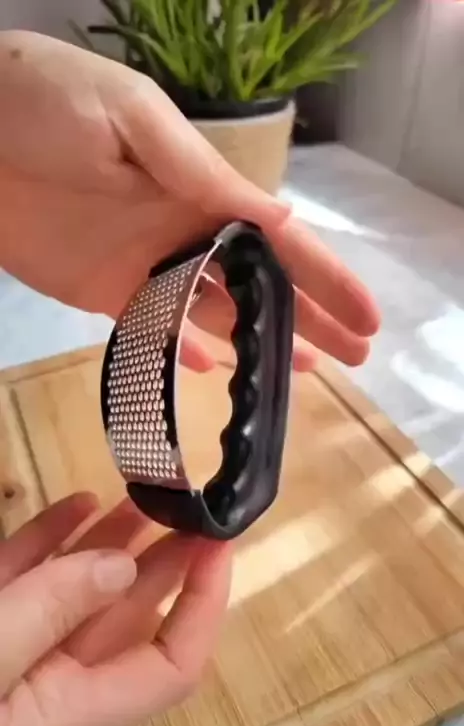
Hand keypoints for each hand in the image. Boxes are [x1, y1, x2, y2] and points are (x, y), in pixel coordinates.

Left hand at [0, 30, 379, 371]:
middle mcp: (186, 231)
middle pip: (262, 282)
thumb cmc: (46, 105)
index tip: (366, 318)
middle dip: (311, 316)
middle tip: (357, 355)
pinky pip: (156, 329)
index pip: (279, 240)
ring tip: (309, 371)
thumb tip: (281, 218)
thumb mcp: (130, 121)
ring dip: (263, 341)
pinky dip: (185, 351)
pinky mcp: (106, 293)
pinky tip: (215, 372)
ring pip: (219, 312)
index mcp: (201, 188)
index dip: (325, 279)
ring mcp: (148, 266)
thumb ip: (200, 171)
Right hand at [0, 493, 230, 725]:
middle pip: (128, 619)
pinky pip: (27, 573)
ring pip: (77, 591)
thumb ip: (50, 614)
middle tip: (194, 511)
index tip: (218, 546)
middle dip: (167, 563)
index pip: (167, 665)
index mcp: (64, 712)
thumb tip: (123, 568)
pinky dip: (53, 537)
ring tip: (146, 496)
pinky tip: (80, 503)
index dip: (203, 606)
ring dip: (114, 543)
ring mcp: (13, 645)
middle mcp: (47, 683)